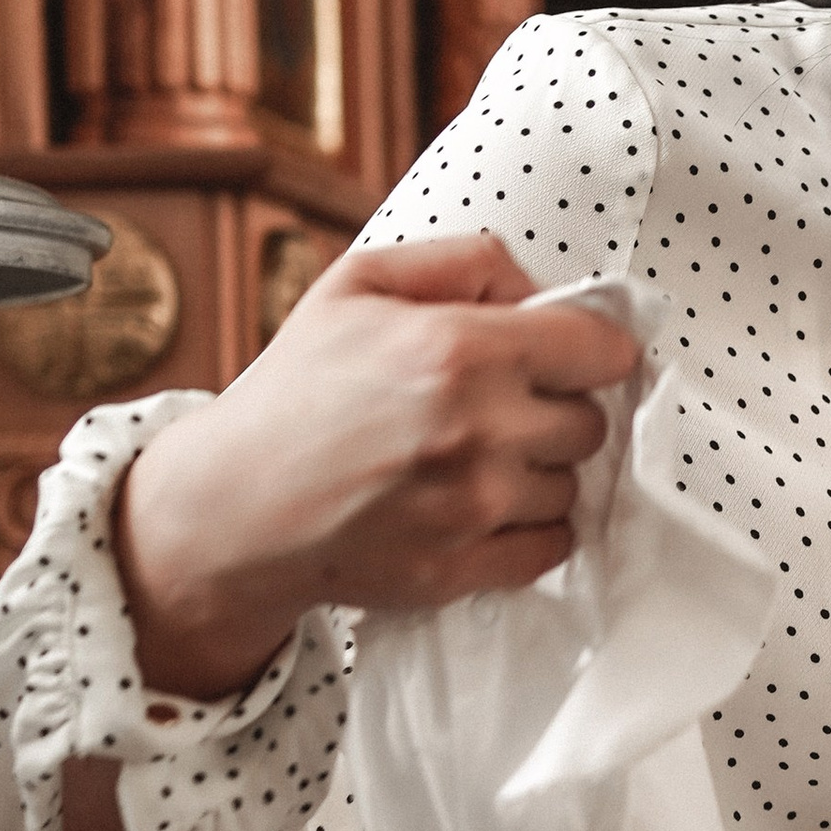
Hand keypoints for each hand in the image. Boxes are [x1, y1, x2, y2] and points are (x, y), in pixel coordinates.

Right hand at [113, 235, 640, 699]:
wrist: (230, 505)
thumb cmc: (296, 389)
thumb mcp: (360, 284)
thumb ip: (465, 261)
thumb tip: (544, 289)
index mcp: (459, 348)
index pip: (599, 348)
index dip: (589, 348)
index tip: (569, 356)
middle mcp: (476, 429)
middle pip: (589, 423)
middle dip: (553, 411)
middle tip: (496, 409)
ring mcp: (471, 507)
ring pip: (570, 487)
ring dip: (535, 473)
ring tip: (467, 460)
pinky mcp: (460, 570)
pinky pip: (552, 546)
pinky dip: (526, 529)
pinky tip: (474, 506)